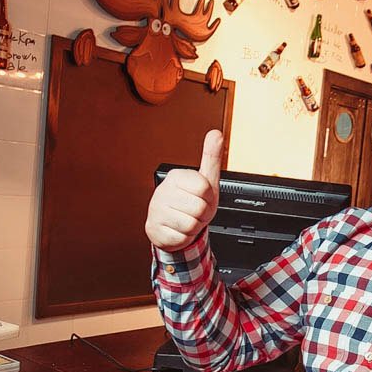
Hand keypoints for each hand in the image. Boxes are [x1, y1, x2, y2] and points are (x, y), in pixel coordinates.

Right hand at [144, 129, 224, 251]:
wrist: (172, 225)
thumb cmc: (191, 202)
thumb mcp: (206, 180)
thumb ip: (211, 157)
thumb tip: (216, 134)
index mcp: (176, 177)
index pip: (205, 189)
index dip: (209, 198)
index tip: (202, 197)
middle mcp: (163, 191)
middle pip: (199, 208)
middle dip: (202, 215)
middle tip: (194, 211)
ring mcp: (156, 211)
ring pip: (191, 225)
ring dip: (194, 227)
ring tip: (186, 219)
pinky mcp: (154, 230)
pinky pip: (182, 238)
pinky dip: (185, 238)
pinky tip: (178, 229)